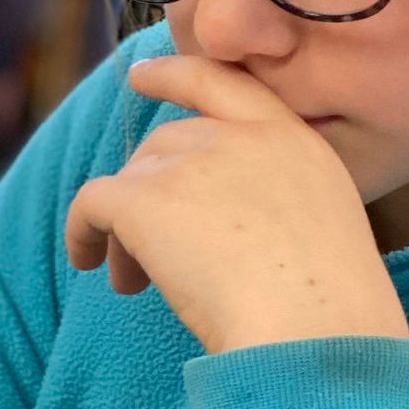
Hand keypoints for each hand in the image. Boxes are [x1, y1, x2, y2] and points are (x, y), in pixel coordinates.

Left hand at [64, 54, 408, 353]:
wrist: (312, 332)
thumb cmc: (326, 313)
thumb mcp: (323, 229)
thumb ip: (275, 203)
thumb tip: (218, 227)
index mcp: (294, 141)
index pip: (224, 84)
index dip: (175, 76)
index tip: (139, 76)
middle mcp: (241, 138)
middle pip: (167, 144)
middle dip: (152, 195)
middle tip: (149, 262)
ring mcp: (192, 163)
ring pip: (132, 180)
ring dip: (126, 229)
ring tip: (133, 284)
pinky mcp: (146, 198)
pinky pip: (92, 203)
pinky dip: (82, 231)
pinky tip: (86, 262)